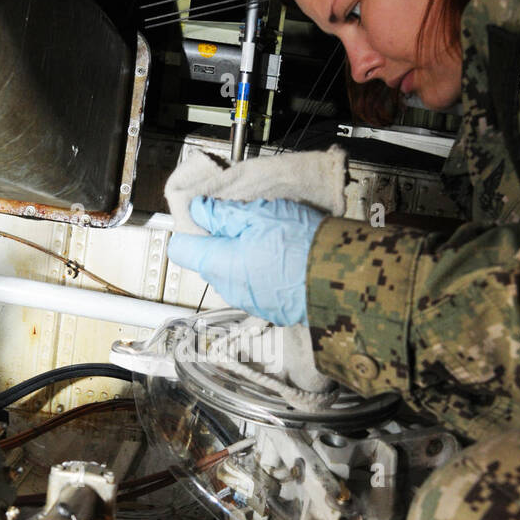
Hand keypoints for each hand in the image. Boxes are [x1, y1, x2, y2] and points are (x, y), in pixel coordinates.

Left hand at [168, 196, 324, 325]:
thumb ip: (223, 214)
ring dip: (242, 256)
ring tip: (268, 238)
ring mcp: (247, 301)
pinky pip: (253, 286)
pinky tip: (281, 258)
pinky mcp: (268, 309)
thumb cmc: (301, 245)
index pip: (179, 249)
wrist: (340, 279)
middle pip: (207, 260)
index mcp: (217, 262)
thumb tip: (200, 210)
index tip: (202, 216)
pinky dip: (260, 272)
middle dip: (219, 240)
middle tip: (243, 221)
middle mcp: (227, 287)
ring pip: (231, 273)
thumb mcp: (260, 214)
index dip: (188, 229)